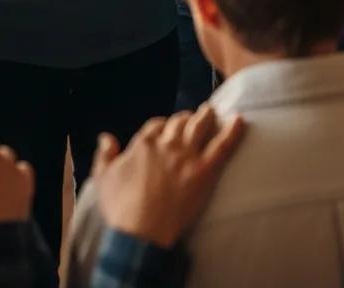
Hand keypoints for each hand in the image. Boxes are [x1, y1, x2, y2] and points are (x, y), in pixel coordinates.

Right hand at [92, 105, 244, 247]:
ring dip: (206, 116)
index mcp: (144, 144)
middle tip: (194, 117)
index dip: (164, 124)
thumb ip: (105, 155)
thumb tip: (105, 137)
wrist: (141, 232)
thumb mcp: (103, 178)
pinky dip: (232, 131)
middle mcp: (166, 145)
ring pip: (199, 127)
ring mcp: (186, 157)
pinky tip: (240, 120)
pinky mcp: (204, 172)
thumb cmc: (120, 207)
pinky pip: (222, 146)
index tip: (168, 126)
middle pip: (179, 122)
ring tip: (212, 111)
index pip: (157, 124)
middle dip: (186, 117)